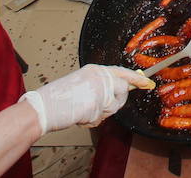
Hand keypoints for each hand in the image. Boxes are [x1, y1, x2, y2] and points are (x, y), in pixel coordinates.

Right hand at [20, 65, 153, 133]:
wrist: (43, 108)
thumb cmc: (59, 99)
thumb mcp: (82, 85)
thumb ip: (100, 86)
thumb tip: (119, 91)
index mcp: (94, 69)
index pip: (121, 71)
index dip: (135, 78)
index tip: (146, 82)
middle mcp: (99, 75)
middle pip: (122, 89)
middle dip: (114, 101)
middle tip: (98, 107)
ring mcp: (99, 88)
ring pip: (114, 104)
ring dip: (102, 112)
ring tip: (84, 110)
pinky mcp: (97, 102)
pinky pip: (103, 116)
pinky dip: (92, 120)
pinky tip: (81, 115)